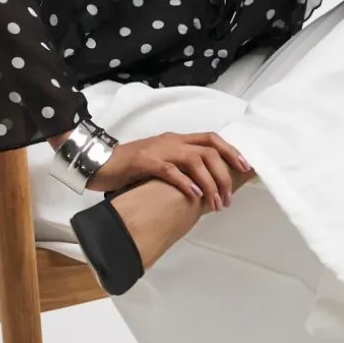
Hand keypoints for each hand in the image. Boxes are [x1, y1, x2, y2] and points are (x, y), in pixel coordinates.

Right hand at [83, 131, 254, 211]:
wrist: (98, 163)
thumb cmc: (129, 168)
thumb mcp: (159, 163)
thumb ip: (179, 168)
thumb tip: (203, 186)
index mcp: (176, 140)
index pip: (211, 139)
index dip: (231, 152)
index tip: (245, 168)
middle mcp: (171, 142)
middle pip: (209, 150)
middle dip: (224, 173)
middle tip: (229, 197)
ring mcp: (158, 150)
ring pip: (195, 160)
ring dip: (210, 183)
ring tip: (215, 203)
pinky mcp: (144, 162)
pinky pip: (171, 171)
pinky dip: (186, 183)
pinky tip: (195, 197)